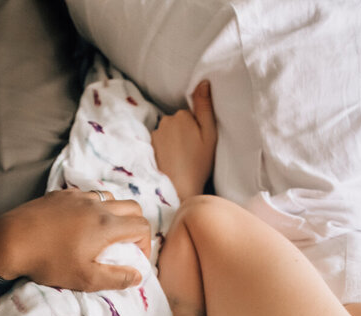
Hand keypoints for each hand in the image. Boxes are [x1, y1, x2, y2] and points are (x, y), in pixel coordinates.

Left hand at [0, 188, 151, 290]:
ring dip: (115, 214)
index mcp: (106, 225)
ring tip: (102, 235)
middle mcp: (96, 205)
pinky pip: (86, 196)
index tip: (134, 260)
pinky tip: (78, 224)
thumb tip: (137, 276)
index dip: (145, 245)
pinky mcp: (60, 194)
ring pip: (109, 198)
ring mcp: (77, 196)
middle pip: (132, 207)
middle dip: (135, 226)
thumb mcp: (85, 279)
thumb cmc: (49, 262)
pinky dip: (92, 208)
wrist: (10, 241)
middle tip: (125, 246)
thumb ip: (116, 278)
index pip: (142, 226)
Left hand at [152, 81, 216, 200]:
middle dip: (185, 132)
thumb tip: (203, 82)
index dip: (197, 128)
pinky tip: (173, 161)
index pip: (190, 114)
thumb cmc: (199, 164)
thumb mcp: (210, 134)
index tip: (200, 142)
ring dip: (175, 141)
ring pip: (169, 132)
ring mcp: (156, 133)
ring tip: (183, 158)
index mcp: (182, 115)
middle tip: (193, 152)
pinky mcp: (150, 145)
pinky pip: (161, 142)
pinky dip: (167, 149)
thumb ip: (205, 107)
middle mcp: (166, 120)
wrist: (180, 189)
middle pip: (178, 121)